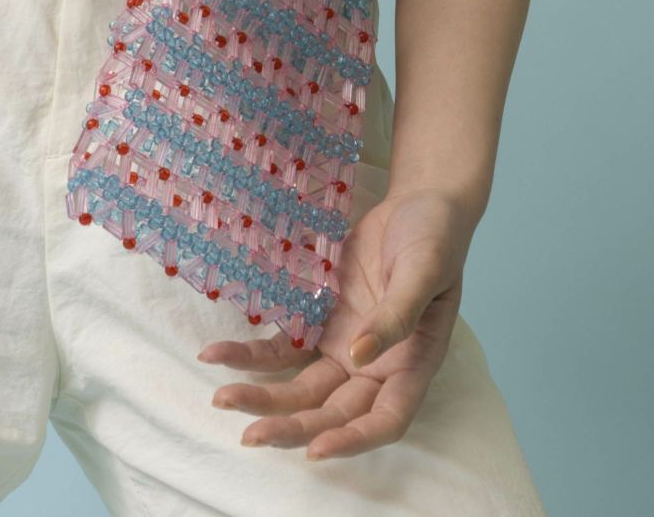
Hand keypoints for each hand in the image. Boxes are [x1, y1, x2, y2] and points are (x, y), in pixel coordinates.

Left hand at [197, 186, 478, 461]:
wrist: (418, 203)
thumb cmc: (435, 239)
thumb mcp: (424, 272)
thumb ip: (396, 316)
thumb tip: (361, 356)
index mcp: (411, 363)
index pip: (385, 420)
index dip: (352, 440)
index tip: (315, 450)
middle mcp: (375, 365)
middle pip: (331, 410)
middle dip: (291, 425)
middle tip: (249, 434)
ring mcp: (344, 344)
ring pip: (301, 385)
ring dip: (263, 395)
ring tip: (221, 398)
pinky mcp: (320, 318)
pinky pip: (284, 345)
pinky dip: (254, 353)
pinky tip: (219, 353)